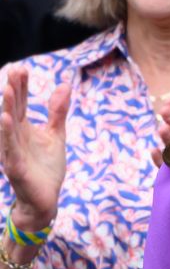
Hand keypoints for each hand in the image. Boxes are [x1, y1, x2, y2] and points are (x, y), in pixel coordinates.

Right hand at [0, 67, 69, 227]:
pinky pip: (10, 149)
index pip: (22, 103)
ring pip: (8, 127)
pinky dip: (7, 135)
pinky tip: (6, 120)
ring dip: (8, 108)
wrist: (46, 200)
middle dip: (14, 91)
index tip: (21, 68)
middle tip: (14, 71)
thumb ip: (58, 113)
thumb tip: (64, 86)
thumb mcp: (56, 136)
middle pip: (14, 110)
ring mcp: (13, 152)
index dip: (22, 87)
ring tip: (8, 90)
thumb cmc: (47, 168)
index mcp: (24, 129)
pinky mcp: (15, 167)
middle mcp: (15, 137)